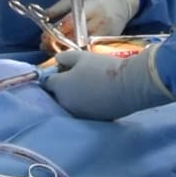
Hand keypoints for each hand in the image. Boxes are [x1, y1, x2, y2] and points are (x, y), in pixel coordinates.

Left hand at [41, 45, 174, 119]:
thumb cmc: (103, 68)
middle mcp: (64, 103)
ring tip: (88, 85)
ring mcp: (77, 114)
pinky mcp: (90, 120)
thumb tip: (58, 61)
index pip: (47, 82)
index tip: (64, 69)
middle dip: (62, 87)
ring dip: (73, 96)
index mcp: (60, 86)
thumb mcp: (82, 56)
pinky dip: (85, 104)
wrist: (129, 86)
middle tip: (77, 76)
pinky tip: (96, 95)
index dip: (54, 74)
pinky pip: (81, 110)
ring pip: (69, 104)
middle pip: (57, 95)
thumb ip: (65, 57)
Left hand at [42, 0, 138, 48]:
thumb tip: (44, 16)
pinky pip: (91, 51)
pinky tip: (68, 51)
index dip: (56, 31)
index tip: (44, 36)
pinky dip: (78, 52)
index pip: (72, 22)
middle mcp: (101, 22)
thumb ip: (62, 6)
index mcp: (94, 6)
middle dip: (58, 43)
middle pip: (76, 38)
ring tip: (53, 49)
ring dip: (66, 50)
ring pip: (83, 48)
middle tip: (45, 44)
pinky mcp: (110, 42)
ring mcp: (107, 34)